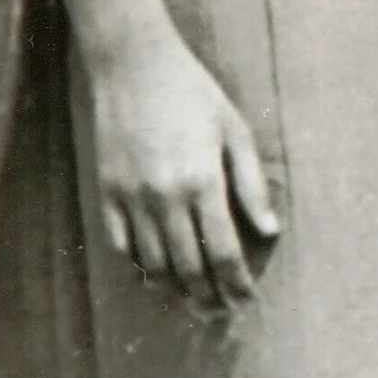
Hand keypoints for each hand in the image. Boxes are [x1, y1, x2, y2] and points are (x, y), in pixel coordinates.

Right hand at [81, 28, 278, 306]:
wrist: (132, 64)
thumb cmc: (193, 93)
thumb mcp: (235, 131)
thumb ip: (252, 185)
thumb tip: (271, 231)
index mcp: (203, 182)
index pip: (225, 252)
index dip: (237, 283)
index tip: (246, 299)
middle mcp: (165, 197)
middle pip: (189, 266)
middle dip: (207, 296)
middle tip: (220, 313)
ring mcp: (131, 197)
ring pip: (153, 263)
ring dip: (174, 290)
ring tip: (191, 303)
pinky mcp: (106, 192)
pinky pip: (121, 245)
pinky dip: (138, 267)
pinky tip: (154, 277)